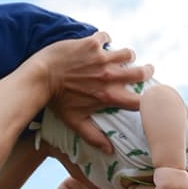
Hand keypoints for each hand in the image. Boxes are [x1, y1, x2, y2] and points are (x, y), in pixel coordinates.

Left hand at [38, 32, 153, 153]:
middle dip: (146, 72)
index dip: (147, 99)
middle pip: (141, 73)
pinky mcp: (92, 43)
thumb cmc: (57, 102)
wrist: (40, 78)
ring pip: (128, 53)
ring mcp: (102, 58)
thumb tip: (110, 151)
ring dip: (127, 56)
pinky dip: (104, 40)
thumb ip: (94, 137)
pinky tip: (99, 44)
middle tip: (144, 71)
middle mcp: (109, 76)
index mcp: (108, 96)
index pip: (139, 101)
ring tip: (122, 57)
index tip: (147, 97)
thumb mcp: (75, 122)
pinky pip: (106, 38)